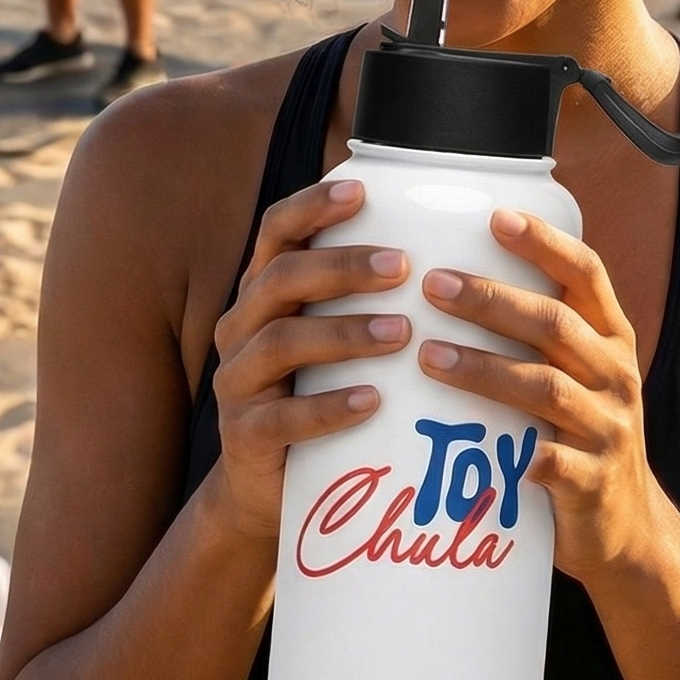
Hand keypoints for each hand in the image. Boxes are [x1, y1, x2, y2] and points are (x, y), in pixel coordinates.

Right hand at [207, 177, 409, 542]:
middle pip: (283, 278)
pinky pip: (283, 417)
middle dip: (343, 266)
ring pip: (283, 342)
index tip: (361, 190)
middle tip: (403, 266)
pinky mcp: (244, 435)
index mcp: (262, 291)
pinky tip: (373, 400)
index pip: (276, 231)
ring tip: (401, 333)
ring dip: (345, 333)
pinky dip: (330, 406)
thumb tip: (443, 246)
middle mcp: (242, 326)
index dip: (312, 206)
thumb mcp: (329, 338)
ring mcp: (237, 380)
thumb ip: (361, 297)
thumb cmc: (316, 393)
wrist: (266, 488)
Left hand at [418, 211, 663, 584]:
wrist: (628, 531)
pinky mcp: (594, 484)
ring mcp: (609, 430)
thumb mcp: (576, 374)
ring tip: (428, 354)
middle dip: (491, 300)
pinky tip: (486, 449)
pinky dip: (527, 457)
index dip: (545, 242)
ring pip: (546, 387)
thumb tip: (452, 272)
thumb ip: (537, 332)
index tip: (496, 216)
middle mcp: (616, 375)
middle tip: (432, 284)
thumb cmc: (579, 435)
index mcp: (611, 339)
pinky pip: (558, 465)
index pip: (586, 273)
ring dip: (484, 368)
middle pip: (555, 323)